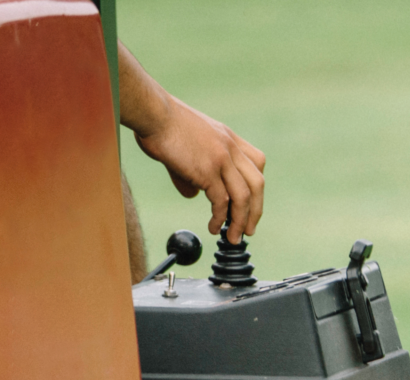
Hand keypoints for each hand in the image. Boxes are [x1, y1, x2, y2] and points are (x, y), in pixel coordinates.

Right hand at [118, 46, 266, 241]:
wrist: (151, 111)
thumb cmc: (161, 124)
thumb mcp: (188, 144)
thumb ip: (194, 170)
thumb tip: (193, 194)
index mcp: (229, 138)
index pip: (258, 162)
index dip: (256, 184)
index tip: (250, 201)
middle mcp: (230, 148)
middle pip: (258, 184)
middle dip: (255, 211)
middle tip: (248, 229)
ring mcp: (221, 159)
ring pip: (244, 197)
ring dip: (240, 221)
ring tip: (232, 237)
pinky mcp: (207, 171)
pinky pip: (221, 202)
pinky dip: (220, 219)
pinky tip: (213, 227)